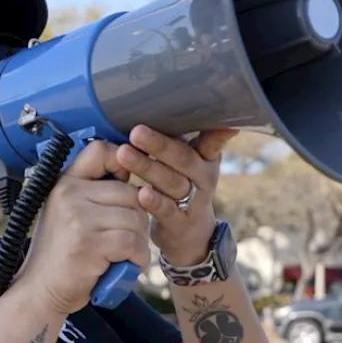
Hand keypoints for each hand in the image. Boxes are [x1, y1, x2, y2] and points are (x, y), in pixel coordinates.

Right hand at [17, 141, 150, 314]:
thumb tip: (130, 168)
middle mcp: (69, 194)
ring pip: (136, 218)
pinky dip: (138, 257)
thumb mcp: (67, 212)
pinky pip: (133, 242)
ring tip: (126, 253)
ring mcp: (77, 218)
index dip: (122, 161)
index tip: (125, 183)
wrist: (40, 291)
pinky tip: (128, 264)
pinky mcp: (89, 243)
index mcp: (64, 182)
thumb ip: (91, 192)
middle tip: (129, 237)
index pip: (100, 150)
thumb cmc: (61, 253)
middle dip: (139, 218)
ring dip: (140, 241)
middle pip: (131, 192)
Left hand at [115, 125, 238, 264]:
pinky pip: (167, 210)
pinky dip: (154, 202)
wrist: (192, 237)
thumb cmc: (182, 188)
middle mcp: (204, 178)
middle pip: (183, 158)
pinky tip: (140, 193)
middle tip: (135, 131)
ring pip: (172, 182)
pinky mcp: (181, 223)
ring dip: (147, 167)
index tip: (216, 120)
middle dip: (159, 144)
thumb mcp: (187, 164)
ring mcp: (194, 201)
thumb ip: (176, 140)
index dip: (215, 132)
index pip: (211, 141)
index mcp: (205, 159)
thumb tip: (153, 105)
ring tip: (124, 154)